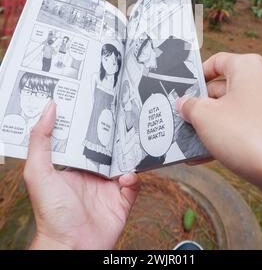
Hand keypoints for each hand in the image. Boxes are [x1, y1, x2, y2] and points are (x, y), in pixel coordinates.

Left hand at [24, 101, 139, 249]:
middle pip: (109, 150)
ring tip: (131, 143)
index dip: (91, 125)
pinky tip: (126, 177)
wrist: (71, 246)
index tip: (98, 105)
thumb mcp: (39, 172)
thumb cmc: (51, 214)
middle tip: (123, 117)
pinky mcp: (122, 201)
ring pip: (125, 164)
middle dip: (116, 136)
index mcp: (75, 167)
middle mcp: (92, 175)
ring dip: (129, 155)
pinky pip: (134, 185)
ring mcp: (108, 188)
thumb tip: (48, 109)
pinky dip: (134, 179)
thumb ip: (40, 141)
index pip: (86, 140)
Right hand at [176, 52, 261, 229]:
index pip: (217, 61)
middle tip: (179, 119)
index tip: (181, 90)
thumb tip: (184, 104)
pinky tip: (202, 157)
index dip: (196, 75)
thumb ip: (190, 107)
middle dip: (199, 106)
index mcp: (248, 68)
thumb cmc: (251, 136)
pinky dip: (223, 141)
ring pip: (231, 113)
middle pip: (222, 89)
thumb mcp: (206, 117)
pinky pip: (242, 132)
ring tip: (186, 142)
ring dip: (208, 128)